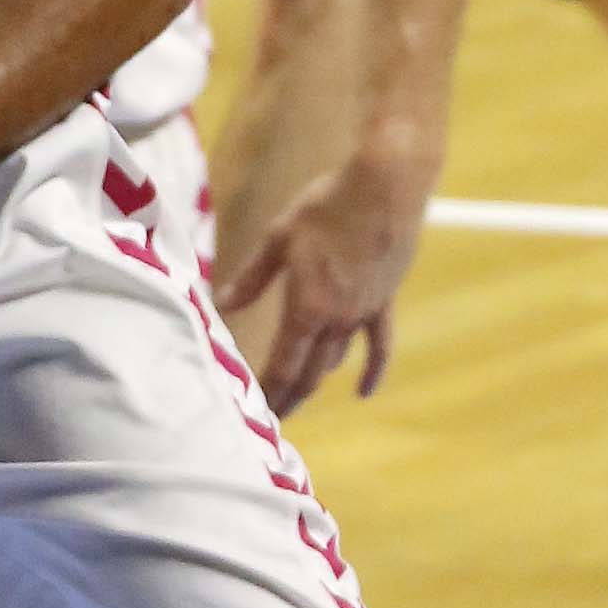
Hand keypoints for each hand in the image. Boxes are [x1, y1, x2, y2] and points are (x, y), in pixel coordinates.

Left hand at [225, 148, 427, 413]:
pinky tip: (364, 392)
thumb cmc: (327, 205)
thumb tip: (222, 304)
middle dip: (288, 399)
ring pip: (335, 361)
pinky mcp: (383, 301)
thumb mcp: (279, 237)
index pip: (282, 366)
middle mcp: (335, 320)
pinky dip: (372, 371)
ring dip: (315, 381)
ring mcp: (362, 314)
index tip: (255, 415)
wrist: (385, 187)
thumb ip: (253, 277)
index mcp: (306, 307)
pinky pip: (378, 346)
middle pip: (308, 374)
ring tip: (298, 396)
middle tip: (272, 420)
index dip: (268, 394)